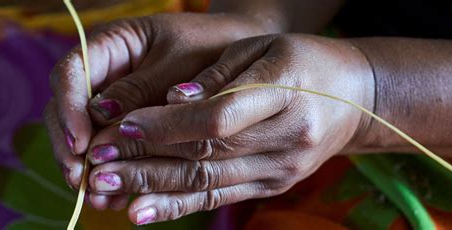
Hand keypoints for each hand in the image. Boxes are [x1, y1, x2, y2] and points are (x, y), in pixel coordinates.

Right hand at [44, 13, 267, 209]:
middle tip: (81, 179)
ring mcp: (116, 97)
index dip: (69, 110)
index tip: (80, 144)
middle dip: (71, 145)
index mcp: (112, 44)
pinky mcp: (131, 120)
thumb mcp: (177, 63)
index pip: (71, 73)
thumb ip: (140, 88)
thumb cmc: (210, 45)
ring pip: (86, 132)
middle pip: (69, 107)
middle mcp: (106, 71)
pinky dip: (113, 169)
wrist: (236, 51)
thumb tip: (98, 116)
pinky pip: (112, 144)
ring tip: (98, 197)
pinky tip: (115, 196)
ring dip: (88, 164)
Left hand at [85, 34, 373, 223]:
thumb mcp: (265, 49)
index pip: (220, 116)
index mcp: (285, 90)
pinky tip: (143, 211)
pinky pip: (222, 198)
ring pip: (208, 182)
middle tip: (97, 165)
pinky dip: (179, 206)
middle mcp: (286, 137)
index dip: (169, 124)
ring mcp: (281, 168)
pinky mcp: (274, 185)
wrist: (355, 98)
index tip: (123, 125)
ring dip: (152, 188)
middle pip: (206, 153)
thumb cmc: (305, 62)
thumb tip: (173, 99)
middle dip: (146, 160)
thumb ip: (220, 76)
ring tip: (106, 190)